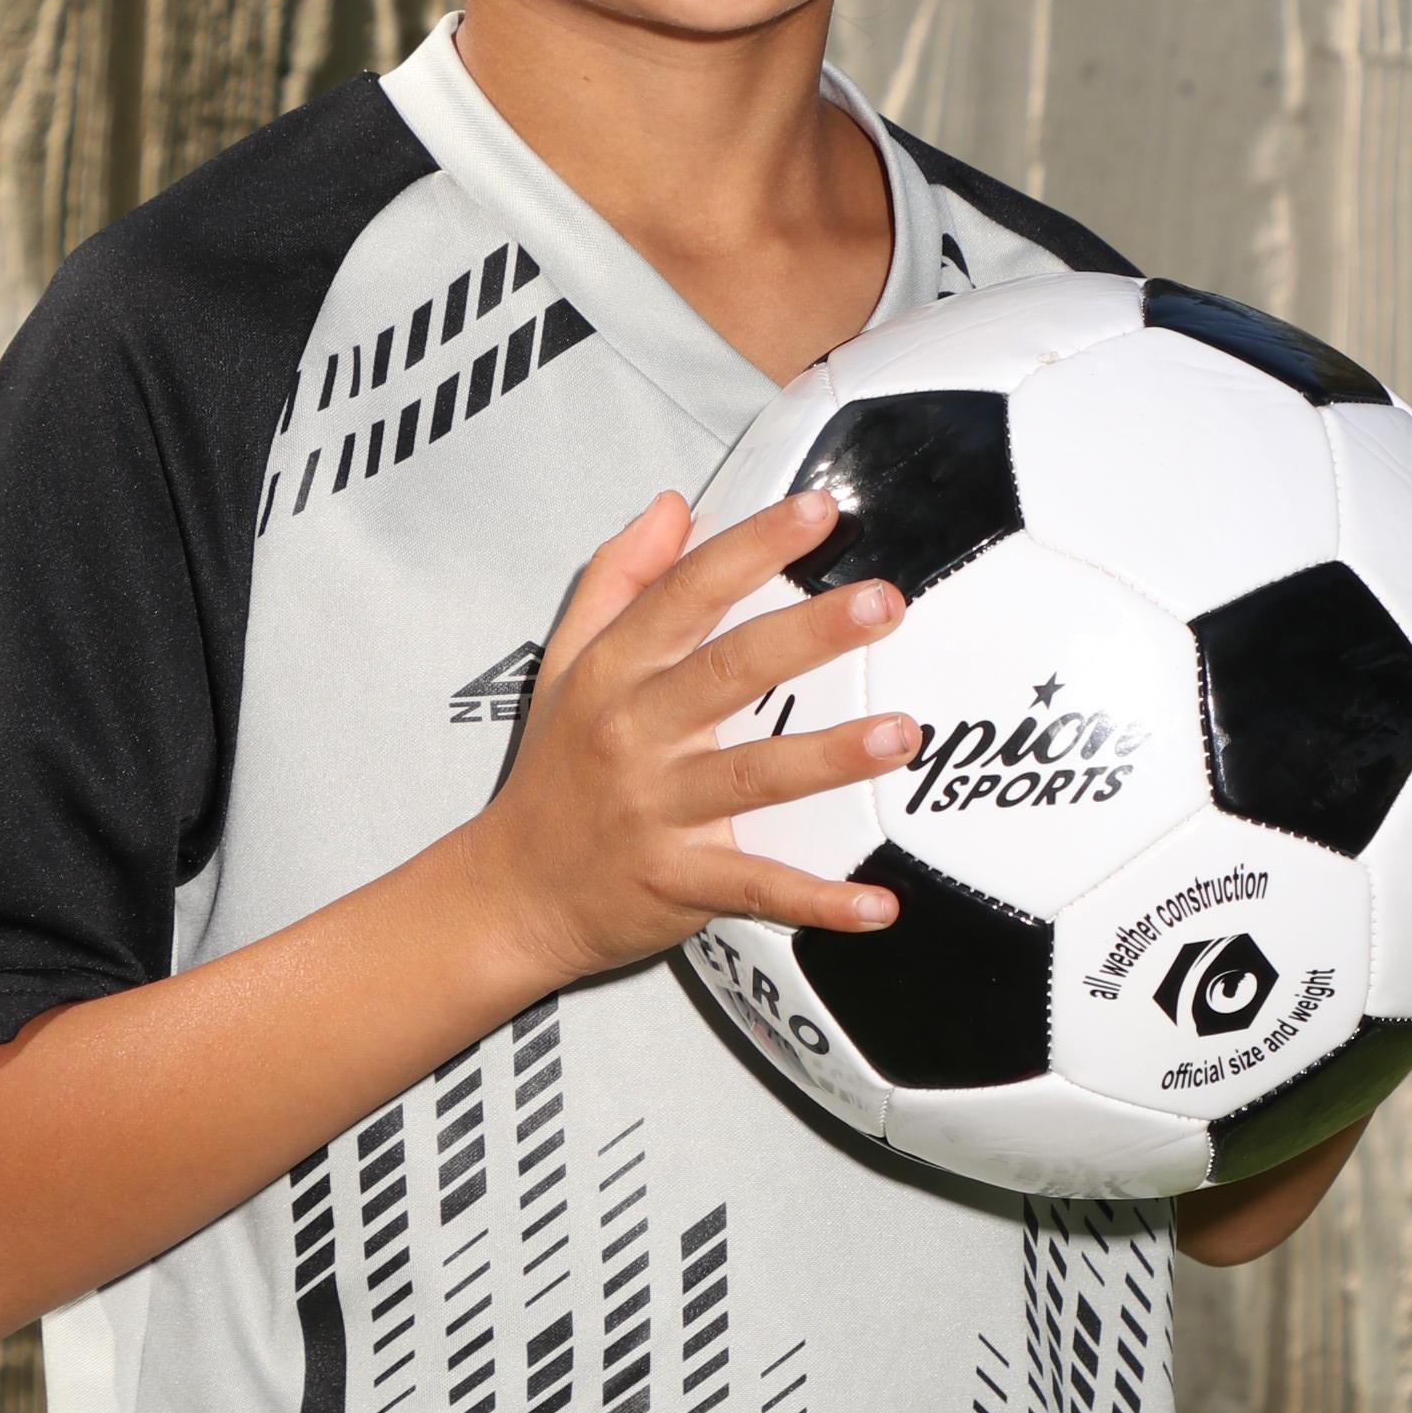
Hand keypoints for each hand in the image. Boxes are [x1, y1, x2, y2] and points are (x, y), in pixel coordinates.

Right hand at [463, 487, 911, 986]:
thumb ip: (616, 578)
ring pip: (755, 777)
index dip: (751, 547)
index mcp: (613, 674)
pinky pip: (758, 888)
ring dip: (831, 757)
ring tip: (900, 734)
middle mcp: (635, 735)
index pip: (686, 594)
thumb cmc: (553, 774)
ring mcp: (659, 811)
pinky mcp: (679, 881)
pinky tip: (877, 904)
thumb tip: (672, 507)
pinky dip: (818, 902)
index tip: (816, 511)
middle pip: (730, 672)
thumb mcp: (563, 663)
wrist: (511, 894)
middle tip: (880, 602)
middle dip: (809, 634)